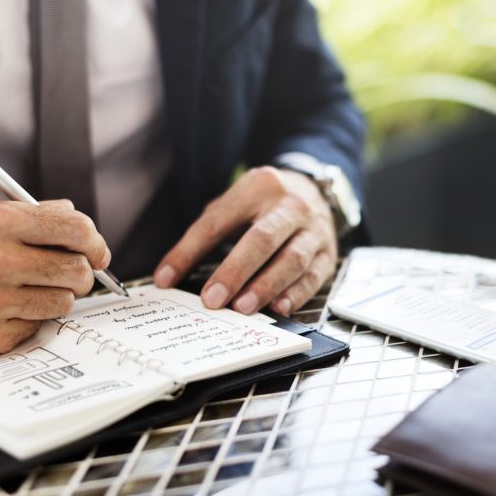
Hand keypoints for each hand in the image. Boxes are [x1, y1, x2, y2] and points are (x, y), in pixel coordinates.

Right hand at [0, 200, 109, 355]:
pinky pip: (38, 327)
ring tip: (32, 290)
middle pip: (78, 270)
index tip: (97, 251)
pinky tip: (8, 310)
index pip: (75, 229)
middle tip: (68, 274)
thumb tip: (79, 225)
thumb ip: (35, 217)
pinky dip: (31, 319)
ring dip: (56, 297)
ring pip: (64, 302)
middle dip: (81, 273)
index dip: (95, 242)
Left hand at [153, 166, 336, 315]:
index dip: (189, 251)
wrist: (313, 190)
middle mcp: (290, 205)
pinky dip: (296, 295)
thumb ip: (208, 232)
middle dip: (235, 271)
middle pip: (262, 239)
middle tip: (212, 299)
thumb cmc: (263, 204)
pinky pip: (314, 276)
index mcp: (258, 187)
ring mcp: (313, 229)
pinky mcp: (329, 253)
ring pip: (291, 259)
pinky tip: (279, 308)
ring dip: (266, 286)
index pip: (218, 221)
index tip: (166, 279)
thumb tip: (171, 275)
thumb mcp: (235, 203)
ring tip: (243, 307)